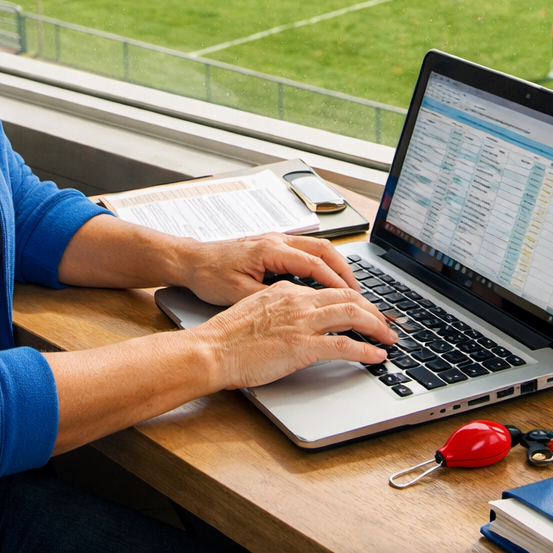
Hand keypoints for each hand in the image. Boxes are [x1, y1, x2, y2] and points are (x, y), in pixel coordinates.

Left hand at [179, 232, 359, 306]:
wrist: (189, 261)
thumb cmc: (210, 276)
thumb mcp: (241, 294)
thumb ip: (273, 301)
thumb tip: (301, 312)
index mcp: (272, 250)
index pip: (317, 265)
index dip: (340, 284)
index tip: (356, 301)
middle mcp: (278, 240)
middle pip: (325, 251)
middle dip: (348, 273)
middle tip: (363, 296)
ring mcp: (276, 241)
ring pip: (317, 249)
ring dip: (337, 267)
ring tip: (352, 291)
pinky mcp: (272, 247)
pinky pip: (306, 253)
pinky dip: (322, 266)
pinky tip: (326, 283)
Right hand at [195, 282, 390, 390]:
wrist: (212, 349)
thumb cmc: (228, 335)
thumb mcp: (257, 308)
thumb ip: (281, 308)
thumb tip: (299, 318)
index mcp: (287, 290)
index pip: (330, 289)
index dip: (353, 300)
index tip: (364, 310)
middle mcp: (298, 300)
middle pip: (348, 296)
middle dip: (373, 309)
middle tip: (386, 323)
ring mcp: (301, 322)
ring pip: (352, 314)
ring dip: (376, 326)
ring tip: (388, 338)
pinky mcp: (301, 345)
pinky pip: (344, 345)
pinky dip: (365, 350)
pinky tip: (376, 357)